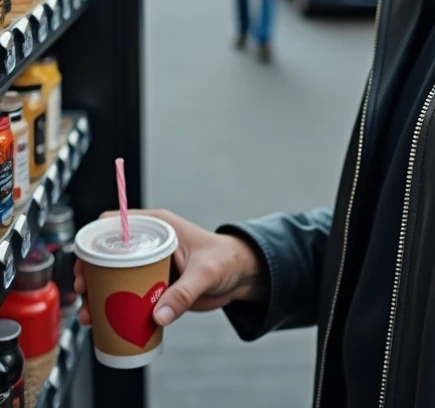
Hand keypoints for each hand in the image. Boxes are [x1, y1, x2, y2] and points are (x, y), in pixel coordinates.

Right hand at [74, 209, 265, 327]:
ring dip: (96, 293)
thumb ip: (184, 293)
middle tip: (83, 292)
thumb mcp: (206, 273)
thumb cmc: (226, 260)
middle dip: (89, 272)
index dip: (95, 241)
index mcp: (159, 227)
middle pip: (107, 252)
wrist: (239, 276)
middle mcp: (149, 242)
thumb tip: (158, 316)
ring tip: (88, 314)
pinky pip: (125, 294)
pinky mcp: (152, 285)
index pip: (116, 224)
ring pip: (112, 276)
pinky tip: (101, 322)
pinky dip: (111, 306)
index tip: (85, 263)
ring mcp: (149, 265)